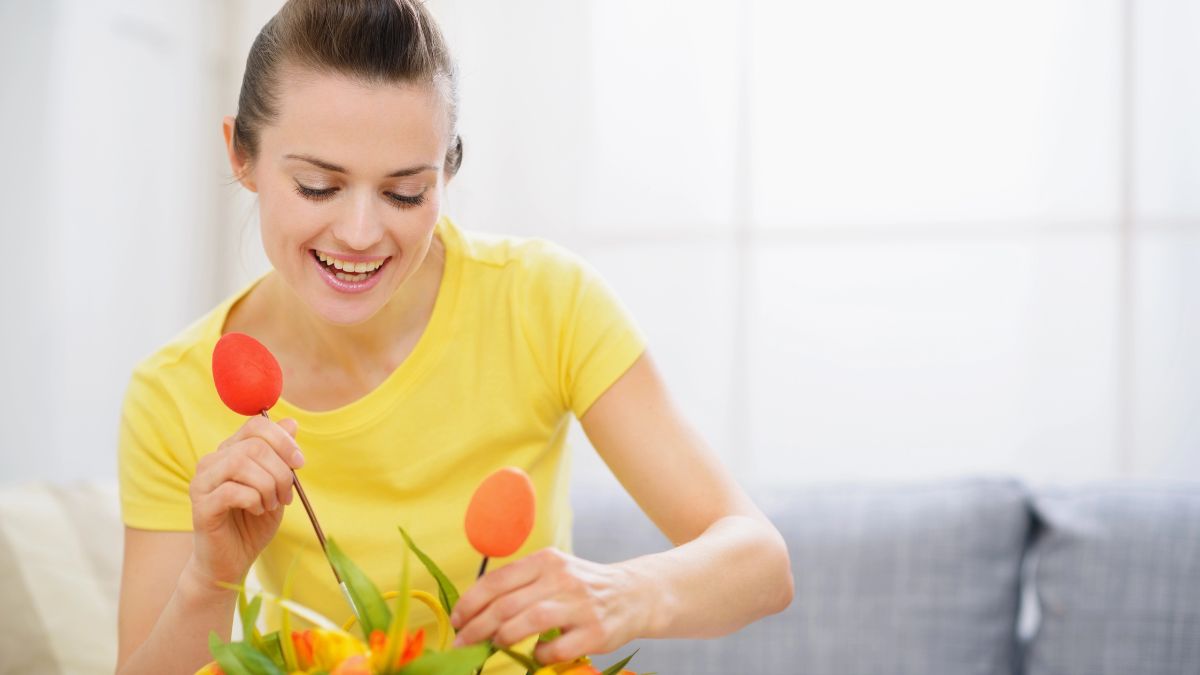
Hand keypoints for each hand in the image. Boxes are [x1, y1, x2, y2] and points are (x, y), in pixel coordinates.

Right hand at [186, 416, 304, 587]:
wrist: (231, 562)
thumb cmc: (253, 523)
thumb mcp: (276, 486)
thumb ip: (281, 456)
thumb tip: (292, 423)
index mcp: (230, 452)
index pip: (256, 425)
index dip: (283, 440)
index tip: (299, 463)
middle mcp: (212, 462)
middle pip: (254, 445)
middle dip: (281, 471)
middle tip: (286, 495)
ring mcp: (202, 483)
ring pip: (241, 463)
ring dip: (268, 486)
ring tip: (270, 504)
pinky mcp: (201, 506)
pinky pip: (232, 491)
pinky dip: (254, 500)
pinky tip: (257, 510)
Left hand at [448, 548, 649, 663]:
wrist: (634, 594)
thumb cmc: (582, 586)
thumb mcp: (553, 570)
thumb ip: (520, 583)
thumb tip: (474, 608)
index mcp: (546, 560)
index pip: (498, 580)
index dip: (471, 602)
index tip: (456, 620)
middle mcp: (562, 579)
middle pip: (507, 604)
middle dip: (476, 627)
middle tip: (461, 643)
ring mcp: (580, 606)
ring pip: (529, 622)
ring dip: (502, 637)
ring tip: (493, 645)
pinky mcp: (595, 632)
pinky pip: (556, 648)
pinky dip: (539, 655)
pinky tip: (537, 654)